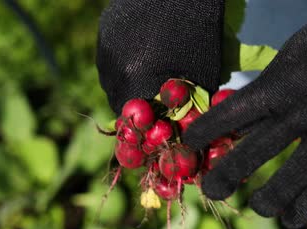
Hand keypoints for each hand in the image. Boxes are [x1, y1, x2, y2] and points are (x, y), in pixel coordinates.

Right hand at [97, 0, 224, 113]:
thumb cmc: (200, 34)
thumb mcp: (201, 77)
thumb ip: (186, 105)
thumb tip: (181, 122)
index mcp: (132, 83)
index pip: (130, 116)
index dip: (145, 119)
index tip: (158, 115)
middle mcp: (111, 67)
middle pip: (117, 97)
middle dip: (135, 99)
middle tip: (155, 94)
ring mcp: (105, 46)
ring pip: (110, 75)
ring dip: (126, 78)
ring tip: (149, 69)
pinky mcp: (105, 27)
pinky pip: (110, 54)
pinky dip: (124, 57)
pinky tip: (144, 47)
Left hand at [183, 0, 306, 228]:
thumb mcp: (288, 59)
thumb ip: (263, 96)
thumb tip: (231, 128)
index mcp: (278, 85)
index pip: (228, 119)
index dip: (203, 137)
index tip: (190, 148)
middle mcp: (301, 112)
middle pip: (251, 155)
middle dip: (224, 178)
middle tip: (211, 192)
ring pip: (288, 182)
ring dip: (266, 201)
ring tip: (256, 207)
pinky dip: (304, 206)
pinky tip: (290, 217)